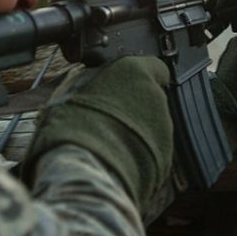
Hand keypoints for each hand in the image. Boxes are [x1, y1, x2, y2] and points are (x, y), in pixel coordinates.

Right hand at [22, 56, 172, 211]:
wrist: (83, 169)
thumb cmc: (70, 125)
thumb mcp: (72, 88)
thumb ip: (94, 80)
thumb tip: (95, 81)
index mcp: (135, 72)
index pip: (154, 66)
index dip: (141, 77)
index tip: (128, 86)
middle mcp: (156, 96)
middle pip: (150, 99)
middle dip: (133, 109)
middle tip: (106, 120)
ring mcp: (165, 128)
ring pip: (152, 127)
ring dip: (135, 133)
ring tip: (108, 144)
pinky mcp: (165, 158)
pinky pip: (152, 153)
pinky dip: (138, 156)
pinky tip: (115, 161)